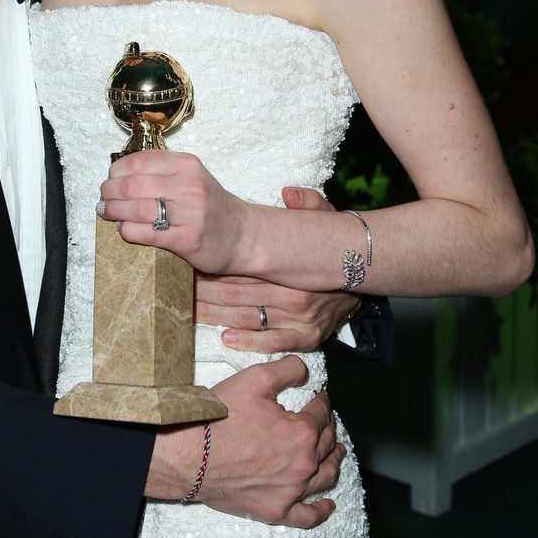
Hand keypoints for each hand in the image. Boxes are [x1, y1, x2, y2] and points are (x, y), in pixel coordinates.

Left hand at [99, 150, 252, 274]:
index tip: (110, 180)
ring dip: (113, 211)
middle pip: (132, 185)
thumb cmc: (211, 206)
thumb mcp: (191, 177)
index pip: (138, 161)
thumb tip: (118, 176)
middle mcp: (189, 185)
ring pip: (136, 208)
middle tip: (102, 200)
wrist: (243, 234)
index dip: (115, 172)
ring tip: (107, 214)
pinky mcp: (187, 239)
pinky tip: (124, 230)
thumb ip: (161, 173)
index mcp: (187, 165)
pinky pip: (145, 233)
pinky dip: (127, 231)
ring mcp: (190, 213)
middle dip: (109, 193)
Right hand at [146, 356, 342, 528]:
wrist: (190, 455)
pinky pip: (307, 515)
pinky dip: (322, 510)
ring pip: (325, 477)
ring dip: (334, 462)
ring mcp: (291, 490)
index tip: (319, 398)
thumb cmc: (219, 419)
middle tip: (327, 422)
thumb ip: (288, 369)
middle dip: (330, 429)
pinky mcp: (276, 510)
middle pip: (327, 444)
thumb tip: (305, 371)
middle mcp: (303, 463)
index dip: (322, 402)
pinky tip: (329, 504)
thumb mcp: (255, 378)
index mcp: (302, 432)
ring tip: (337, 454)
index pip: (322, 414)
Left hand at [194, 187, 356, 349]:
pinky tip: (225, 337)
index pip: (240, 265)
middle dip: (201, 290)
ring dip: (214, 315)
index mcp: (290, 264)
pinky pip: (273, 342)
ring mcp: (301, 318)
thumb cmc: (330, 246)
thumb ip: (309, 204)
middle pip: (236, 292)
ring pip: (247, 317)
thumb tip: (290, 195)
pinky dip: (248, 341)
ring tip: (185, 310)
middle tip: (173, 287)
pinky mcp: (309, 337)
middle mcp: (294, 293)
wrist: (364, 277)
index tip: (185, 262)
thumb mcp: (326, 218)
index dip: (209, 265)